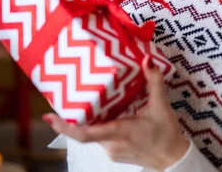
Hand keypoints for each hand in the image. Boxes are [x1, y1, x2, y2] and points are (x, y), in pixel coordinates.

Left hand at [44, 56, 189, 170]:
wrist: (172, 159)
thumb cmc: (166, 134)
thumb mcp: (161, 106)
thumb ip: (154, 82)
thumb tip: (147, 60)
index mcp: (119, 131)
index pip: (84, 134)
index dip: (64, 126)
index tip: (49, 116)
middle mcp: (110, 144)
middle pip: (84, 130)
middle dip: (74, 116)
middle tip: (65, 96)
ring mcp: (110, 151)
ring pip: (93, 132)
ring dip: (90, 120)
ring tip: (88, 102)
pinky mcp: (113, 153)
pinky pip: (100, 138)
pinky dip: (99, 126)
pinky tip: (105, 114)